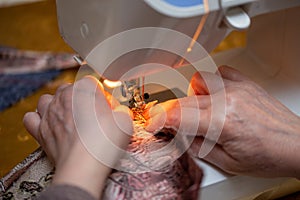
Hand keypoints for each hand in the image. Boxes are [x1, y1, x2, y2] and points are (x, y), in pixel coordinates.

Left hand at [23, 76, 132, 197]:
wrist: (84, 167)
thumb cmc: (103, 143)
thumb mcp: (124, 122)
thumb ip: (121, 111)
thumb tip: (119, 113)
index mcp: (84, 90)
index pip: (92, 83)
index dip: (102, 96)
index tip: (108, 109)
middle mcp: (63, 98)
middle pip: (69, 88)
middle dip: (80, 98)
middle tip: (92, 114)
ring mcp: (48, 114)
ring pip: (47, 99)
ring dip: (57, 105)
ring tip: (69, 116)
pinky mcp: (40, 131)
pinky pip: (31, 118)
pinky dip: (39, 119)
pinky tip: (50, 124)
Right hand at [146, 66, 299, 177]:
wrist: (296, 145)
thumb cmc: (269, 156)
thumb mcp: (228, 162)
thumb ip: (198, 147)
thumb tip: (181, 136)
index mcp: (221, 122)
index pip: (177, 116)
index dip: (159, 120)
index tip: (152, 124)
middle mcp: (227, 99)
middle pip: (184, 100)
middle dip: (173, 113)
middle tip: (176, 125)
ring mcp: (237, 88)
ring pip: (198, 82)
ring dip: (193, 97)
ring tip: (202, 112)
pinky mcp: (245, 82)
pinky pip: (220, 73)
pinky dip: (212, 84)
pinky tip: (217, 97)